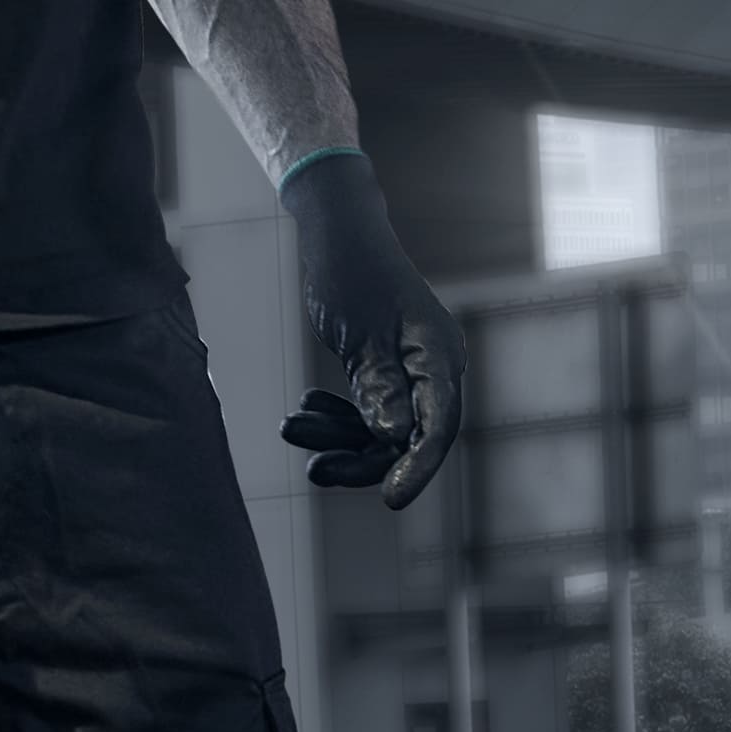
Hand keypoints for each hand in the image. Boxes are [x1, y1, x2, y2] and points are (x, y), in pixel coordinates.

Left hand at [273, 147, 466, 508]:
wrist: (337, 231)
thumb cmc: (351, 272)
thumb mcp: (361, 336)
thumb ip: (381, 389)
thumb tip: (395, 441)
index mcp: (439, 357)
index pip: (438, 427)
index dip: (418, 468)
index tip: (392, 500)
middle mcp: (432, 369)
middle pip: (406, 438)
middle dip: (359, 457)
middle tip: (314, 468)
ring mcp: (409, 371)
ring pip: (381, 429)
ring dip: (337, 436)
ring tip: (291, 427)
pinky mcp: (384, 370)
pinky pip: (366, 410)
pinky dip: (337, 417)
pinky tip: (304, 408)